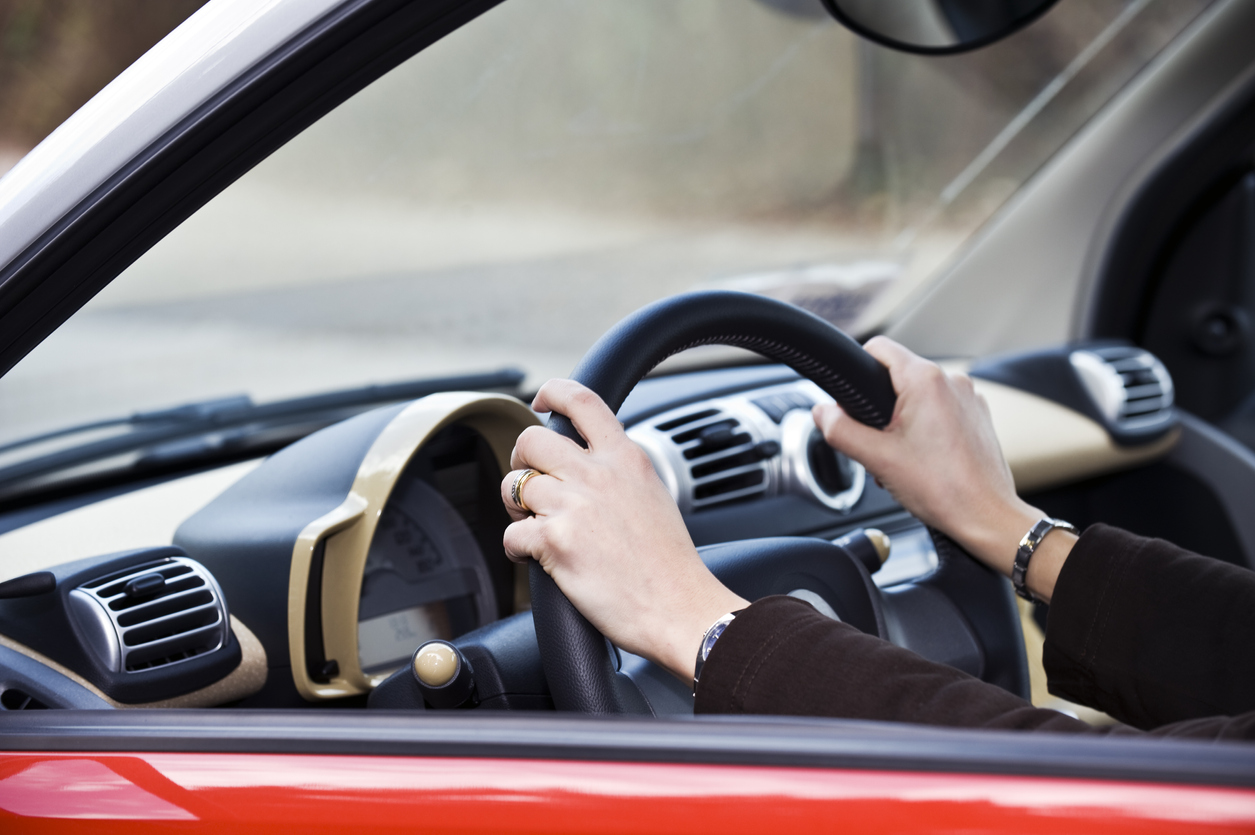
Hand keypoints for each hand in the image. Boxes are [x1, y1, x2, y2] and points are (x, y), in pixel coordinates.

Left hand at [500, 379, 747, 681]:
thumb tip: (587, 465)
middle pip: (531, 439)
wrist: (679, 608)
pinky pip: (511, 533)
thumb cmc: (670, 565)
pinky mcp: (555, 541)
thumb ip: (620, 473)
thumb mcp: (653, 495)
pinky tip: (535, 557)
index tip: (541, 401)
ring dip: (516, 506)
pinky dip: (516, 547)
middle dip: (520, 459)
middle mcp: (598, 475)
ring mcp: (574, 505)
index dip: (553, 392)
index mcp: (626, 458)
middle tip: (528, 482)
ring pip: (514, 485)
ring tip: (533, 525)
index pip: (582, 400)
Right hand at [813, 336, 1074, 601]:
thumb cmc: (944, 489)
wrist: (986, 517)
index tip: (852, 403)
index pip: (878, 348)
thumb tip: (822, 413)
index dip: (857, 371)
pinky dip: (925, 428)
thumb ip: (840, 429)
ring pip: (918, 395)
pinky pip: (939, 409)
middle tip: (880, 444)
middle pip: (897, 375)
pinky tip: (925, 460)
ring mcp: (969, 398)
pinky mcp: (977, 416)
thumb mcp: (876, 459)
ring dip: (903, 420)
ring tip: (905, 457)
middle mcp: (952, 381)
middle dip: (880, 406)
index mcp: (926, 380)